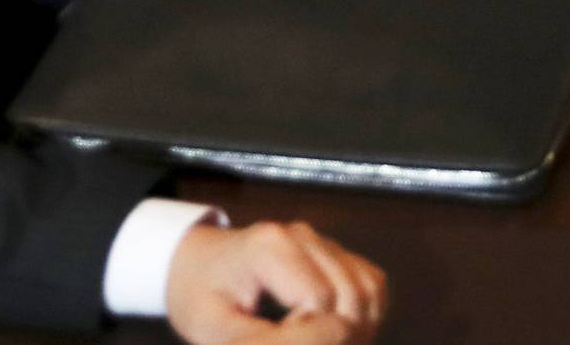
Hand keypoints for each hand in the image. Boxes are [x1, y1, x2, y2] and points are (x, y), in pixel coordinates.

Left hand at [165, 219, 385, 343]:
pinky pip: (371, 284)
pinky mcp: (336, 252)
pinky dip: (366, 316)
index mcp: (270, 247)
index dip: (308, 337)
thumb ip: (262, 344)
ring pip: (369, 290)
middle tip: (298, 344)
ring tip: (321, 344)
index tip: (276, 342)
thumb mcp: (212, 331)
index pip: (319, 300)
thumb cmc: (199, 298)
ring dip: (357, 330)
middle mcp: (305, 235)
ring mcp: (324, 240)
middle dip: (337, 339)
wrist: (197, 262)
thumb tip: (321, 342)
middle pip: (350, 297)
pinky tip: (335, 334)